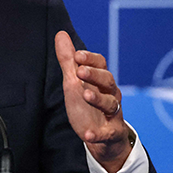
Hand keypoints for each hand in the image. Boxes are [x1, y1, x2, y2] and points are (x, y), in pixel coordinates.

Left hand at [54, 30, 130, 172]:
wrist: (102, 138)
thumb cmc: (88, 105)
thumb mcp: (74, 82)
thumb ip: (68, 61)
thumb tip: (60, 34)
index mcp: (101, 81)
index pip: (101, 64)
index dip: (90, 59)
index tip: (77, 55)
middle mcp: (110, 94)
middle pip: (108, 80)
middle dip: (94, 75)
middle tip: (79, 71)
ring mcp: (112, 114)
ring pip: (110, 104)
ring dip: (98, 99)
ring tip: (85, 95)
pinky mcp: (110, 133)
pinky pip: (106, 133)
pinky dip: (97, 133)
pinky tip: (88, 134)